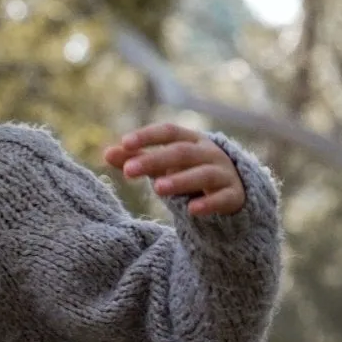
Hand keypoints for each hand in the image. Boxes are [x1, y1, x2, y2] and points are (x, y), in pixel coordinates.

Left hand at [104, 123, 245, 218]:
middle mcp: (209, 153)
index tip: (125, 143)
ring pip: (202, 174)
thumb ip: (138, 158)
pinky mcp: (233, 196)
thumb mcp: (165, 164)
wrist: (234, 189)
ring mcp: (224, 173)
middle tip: (129, 170)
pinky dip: (208, 203)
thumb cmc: (191, 171)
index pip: (169, 131)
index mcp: (191, 140)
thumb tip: (107, 153)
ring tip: (156, 189)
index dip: (148, 136)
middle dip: (155, 160)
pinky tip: (192, 210)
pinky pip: (222, 198)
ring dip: (180, 180)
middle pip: (182, 153)